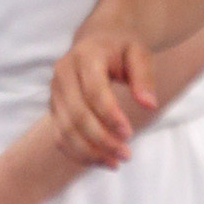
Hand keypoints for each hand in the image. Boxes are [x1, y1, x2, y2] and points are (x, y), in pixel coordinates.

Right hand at [49, 30, 156, 167]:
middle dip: (101, 139)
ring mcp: (55, 90)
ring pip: (65, 128)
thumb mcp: (140, 54)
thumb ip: (144, 77)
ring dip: (89, 151)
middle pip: (77, 113)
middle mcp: (63, 72)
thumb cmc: (122, 49)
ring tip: (115, 162)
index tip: (129, 134)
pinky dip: (78, 153)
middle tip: (127, 155)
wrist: (98, 41)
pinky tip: (101, 161)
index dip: (110, 115)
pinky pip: (60, 135)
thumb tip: (149, 104)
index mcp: (85, 56)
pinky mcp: (55, 106)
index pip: (93, 90)